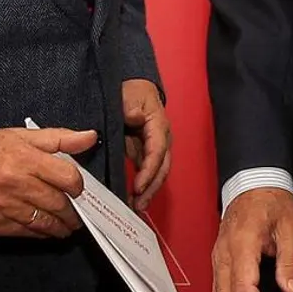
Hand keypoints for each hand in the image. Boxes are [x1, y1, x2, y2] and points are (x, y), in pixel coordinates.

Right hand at [0, 126, 94, 238]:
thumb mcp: (19, 135)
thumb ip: (58, 138)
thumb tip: (89, 137)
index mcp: (25, 159)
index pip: (67, 177)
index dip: (78, 185)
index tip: (79, 188)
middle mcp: (16, 185)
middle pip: (58, 204)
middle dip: (73, 211)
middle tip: (78, 213)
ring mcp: (4, 208)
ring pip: (43, 223)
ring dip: (60, 226)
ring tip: (66, 226)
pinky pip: (24, 233)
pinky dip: (39, 233)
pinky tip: (45, 230)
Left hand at [122, 78, 171, 211]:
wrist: (134, 85)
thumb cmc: (133, 90)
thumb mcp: (131, 95)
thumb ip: (131, 108)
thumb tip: (135, 119)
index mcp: (159, 126)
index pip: (157, 152)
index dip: (149, 171)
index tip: (138, 186)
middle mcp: (161, 139)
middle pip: (162, 168)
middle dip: (152, 188)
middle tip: (139, 204)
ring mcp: (155, 147)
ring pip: (157, 172)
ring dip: (148, 190)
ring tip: (137, 206)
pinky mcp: (145, 151)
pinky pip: (147, 170)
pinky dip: (143, 184)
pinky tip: (134, 196)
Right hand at [212, 187, 292, 291]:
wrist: (254, 182)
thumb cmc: (272, 201)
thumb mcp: (291, 228)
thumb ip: (290, 262)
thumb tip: (292, 291)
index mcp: (242, 243)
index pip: (243, 287)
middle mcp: (224, 253)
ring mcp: (218, 257)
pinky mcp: (219, 260)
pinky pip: (217, 291)